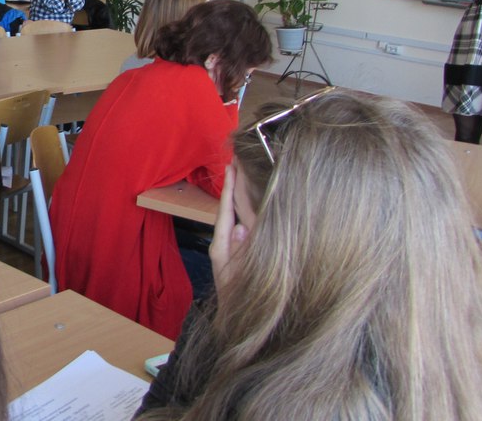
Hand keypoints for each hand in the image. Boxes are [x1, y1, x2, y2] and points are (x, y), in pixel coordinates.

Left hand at [209, 164, 248, 305]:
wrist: (239, 323)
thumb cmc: (237, 301)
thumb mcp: (232, 274)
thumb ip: (237, 251)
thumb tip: (242, 227)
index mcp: (224, 245)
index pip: (227, 211)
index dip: (230, 189)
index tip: (231, 167)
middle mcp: (233, 242)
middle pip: (236, 208)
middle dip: (237, 185)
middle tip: (238, 160)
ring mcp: (242, 245)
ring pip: (245, 214)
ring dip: (245, 194)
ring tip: (246, 170)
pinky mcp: (252, 250)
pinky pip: (252, 226)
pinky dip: (251, 211)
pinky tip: (258, 197)